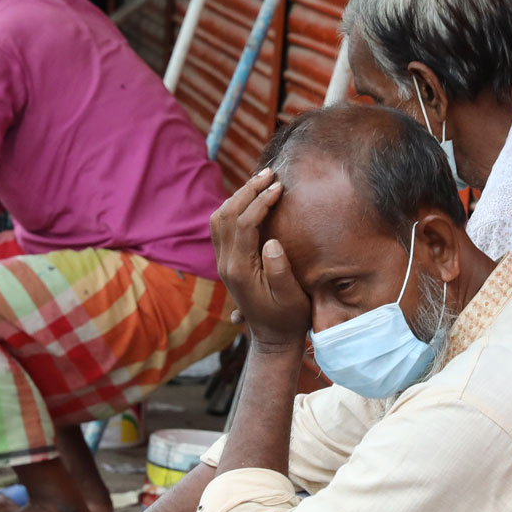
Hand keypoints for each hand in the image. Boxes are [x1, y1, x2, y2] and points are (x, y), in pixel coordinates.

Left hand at [210, 169, 308, 350]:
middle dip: (248, 190)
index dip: (261, 201)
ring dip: (238, 195)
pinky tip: (251, 199)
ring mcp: (222, 262)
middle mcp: (225, 263)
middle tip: (271, 173)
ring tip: (262, 180)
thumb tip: (271, 241)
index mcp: (239, 270)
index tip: (280, 187)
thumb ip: (280, 271)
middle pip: (227, 214)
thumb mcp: (292, 299)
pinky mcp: (226, 261)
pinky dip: (234, 207)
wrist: (272, 339)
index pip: (244, 223)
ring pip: (219, 218)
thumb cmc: (288, 319)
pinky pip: (221, 226)